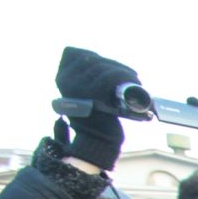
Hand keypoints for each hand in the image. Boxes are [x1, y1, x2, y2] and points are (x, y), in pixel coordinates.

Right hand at [53, 47, 136, 170]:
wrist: (98, 142)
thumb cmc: (97, 119)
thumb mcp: (84, 95)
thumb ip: (85, 80)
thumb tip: (97, 63)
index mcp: (62, 78)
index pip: (79, 56)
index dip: (99, 58)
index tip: (113, 65)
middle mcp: (66, 81)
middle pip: (94, 61)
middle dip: (114, 65)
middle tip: (130, 73)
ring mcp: (78, 87)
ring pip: (103, 68)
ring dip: (123, 70)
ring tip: (135, 78)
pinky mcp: (92, 95)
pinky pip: (109, 78)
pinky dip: (125, 76)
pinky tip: (135, 80)